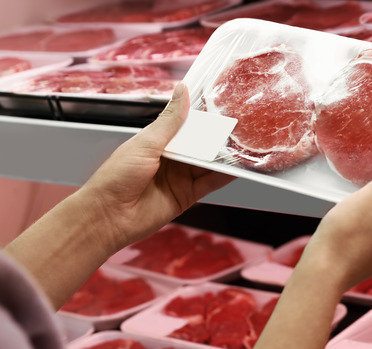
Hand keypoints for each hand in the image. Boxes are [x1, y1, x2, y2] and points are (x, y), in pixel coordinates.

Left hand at [78, 82, 235, 251]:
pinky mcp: (188, 195)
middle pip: (200, 144)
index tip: (222, 106)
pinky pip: (211, 182)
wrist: (109, 216)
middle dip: (217, 137)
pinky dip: (224, 176)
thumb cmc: (117, 177)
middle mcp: (171, 158)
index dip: (202, 117)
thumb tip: (182, 91)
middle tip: (239, 126)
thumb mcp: (146, 142)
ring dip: (224, 156)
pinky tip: (237, 167)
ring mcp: (181, 177)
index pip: (186, 125)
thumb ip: (170, 121)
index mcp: (158, 141)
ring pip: (208, 163)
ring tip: (243, 145)